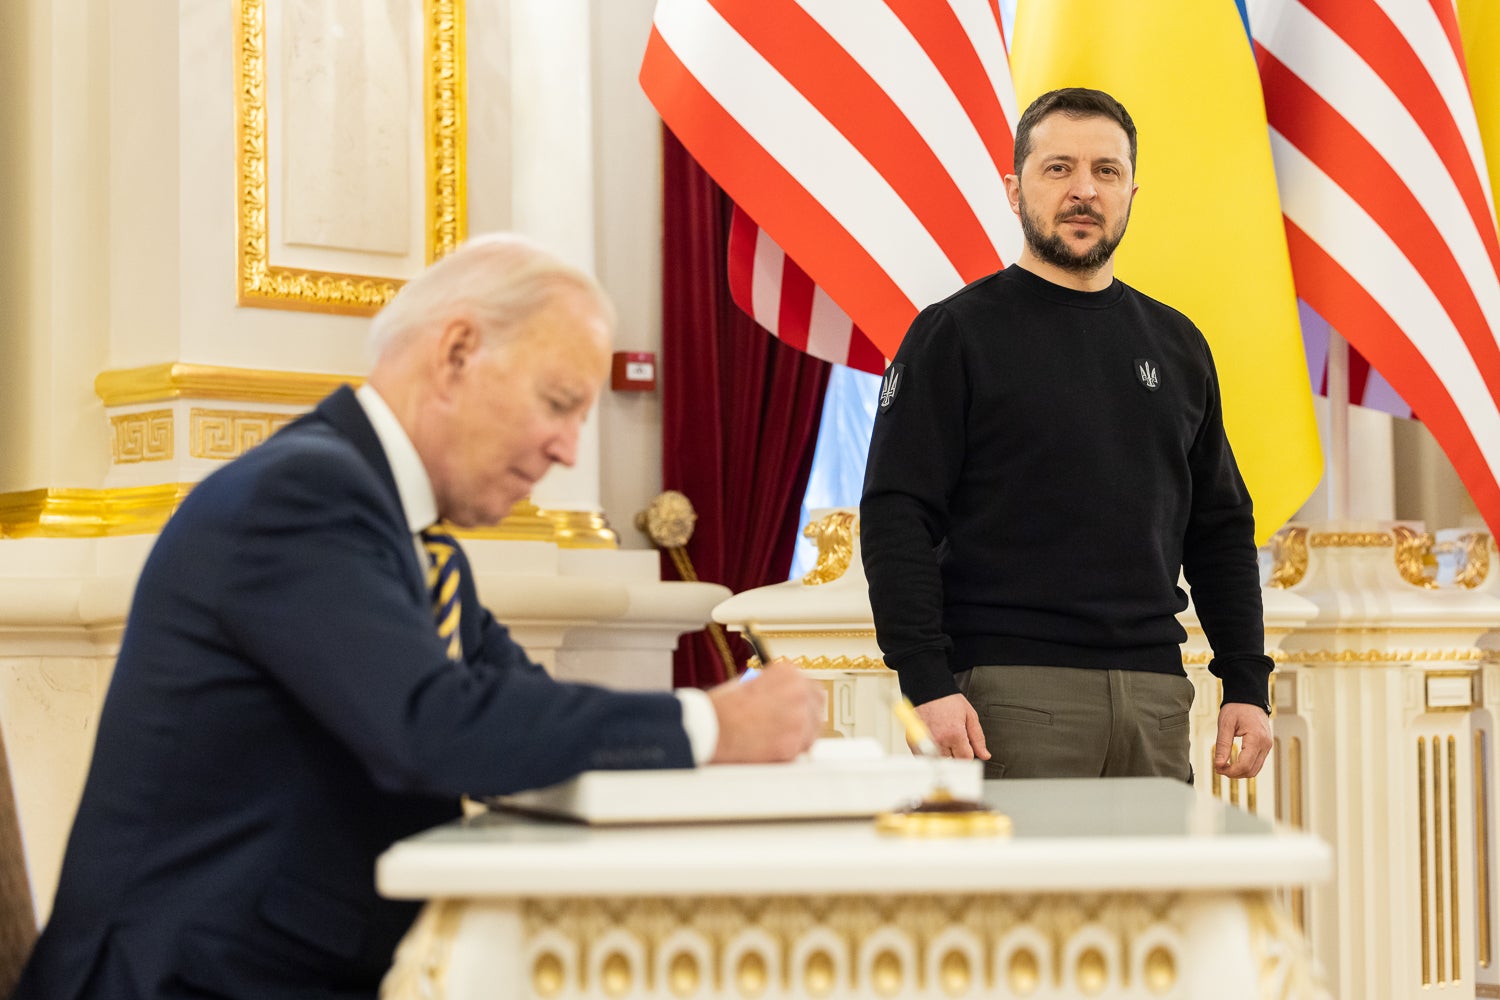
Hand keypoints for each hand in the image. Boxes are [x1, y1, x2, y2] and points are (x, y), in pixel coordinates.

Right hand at [706, 661, 822, 762]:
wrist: (710, 727)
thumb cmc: (722, 707)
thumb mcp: (750, 682)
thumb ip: (773, 688)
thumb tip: (783, 699)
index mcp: (788, 673)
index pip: (813, 688)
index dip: (805, 701)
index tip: (800, 709)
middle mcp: (799, 692)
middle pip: (817, 709)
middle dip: (806, 718)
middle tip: (790, 727)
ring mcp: (798, 719)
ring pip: (812, 731)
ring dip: (799, 736)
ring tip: (776, 739)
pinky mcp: (792, 745)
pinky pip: (799, 750)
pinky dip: (789, 752)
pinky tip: (772, 749)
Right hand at [914, 693, 989, 759]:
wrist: (927, 689)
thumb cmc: (947, 700)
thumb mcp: (970, 716)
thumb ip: (978, 738)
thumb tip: (984, 755)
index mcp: (954, 734)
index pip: (965, 759)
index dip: (968, 754)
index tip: (967, 749)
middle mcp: (939, 740)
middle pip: (952, 762)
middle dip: (955, 755)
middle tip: (955, 742)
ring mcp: (925, 743)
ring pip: (938, 761)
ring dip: (943, 756)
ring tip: (943, 740)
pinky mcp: (913, 742)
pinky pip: (924, 757)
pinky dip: (930, 753)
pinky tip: (934, 741)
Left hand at [1213, 702, 1271, 777]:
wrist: (1249, 699)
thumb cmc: (1237, 708)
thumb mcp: (1225, 724)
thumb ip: (1222, 745)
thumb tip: (1219, 764)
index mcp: (1256, 739)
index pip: (1245, 764)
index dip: (1230, 771)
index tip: (1217, 768)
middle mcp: (1265, 745)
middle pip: (1251, 771)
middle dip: (1234, 774)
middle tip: (1219, 768)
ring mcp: (1267, 746)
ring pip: (1255, 770)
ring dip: (1240, 772)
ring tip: (1224, 766)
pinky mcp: (1265, 747)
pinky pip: (1257, 763)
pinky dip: (1245, 767)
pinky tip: (1233, 763)